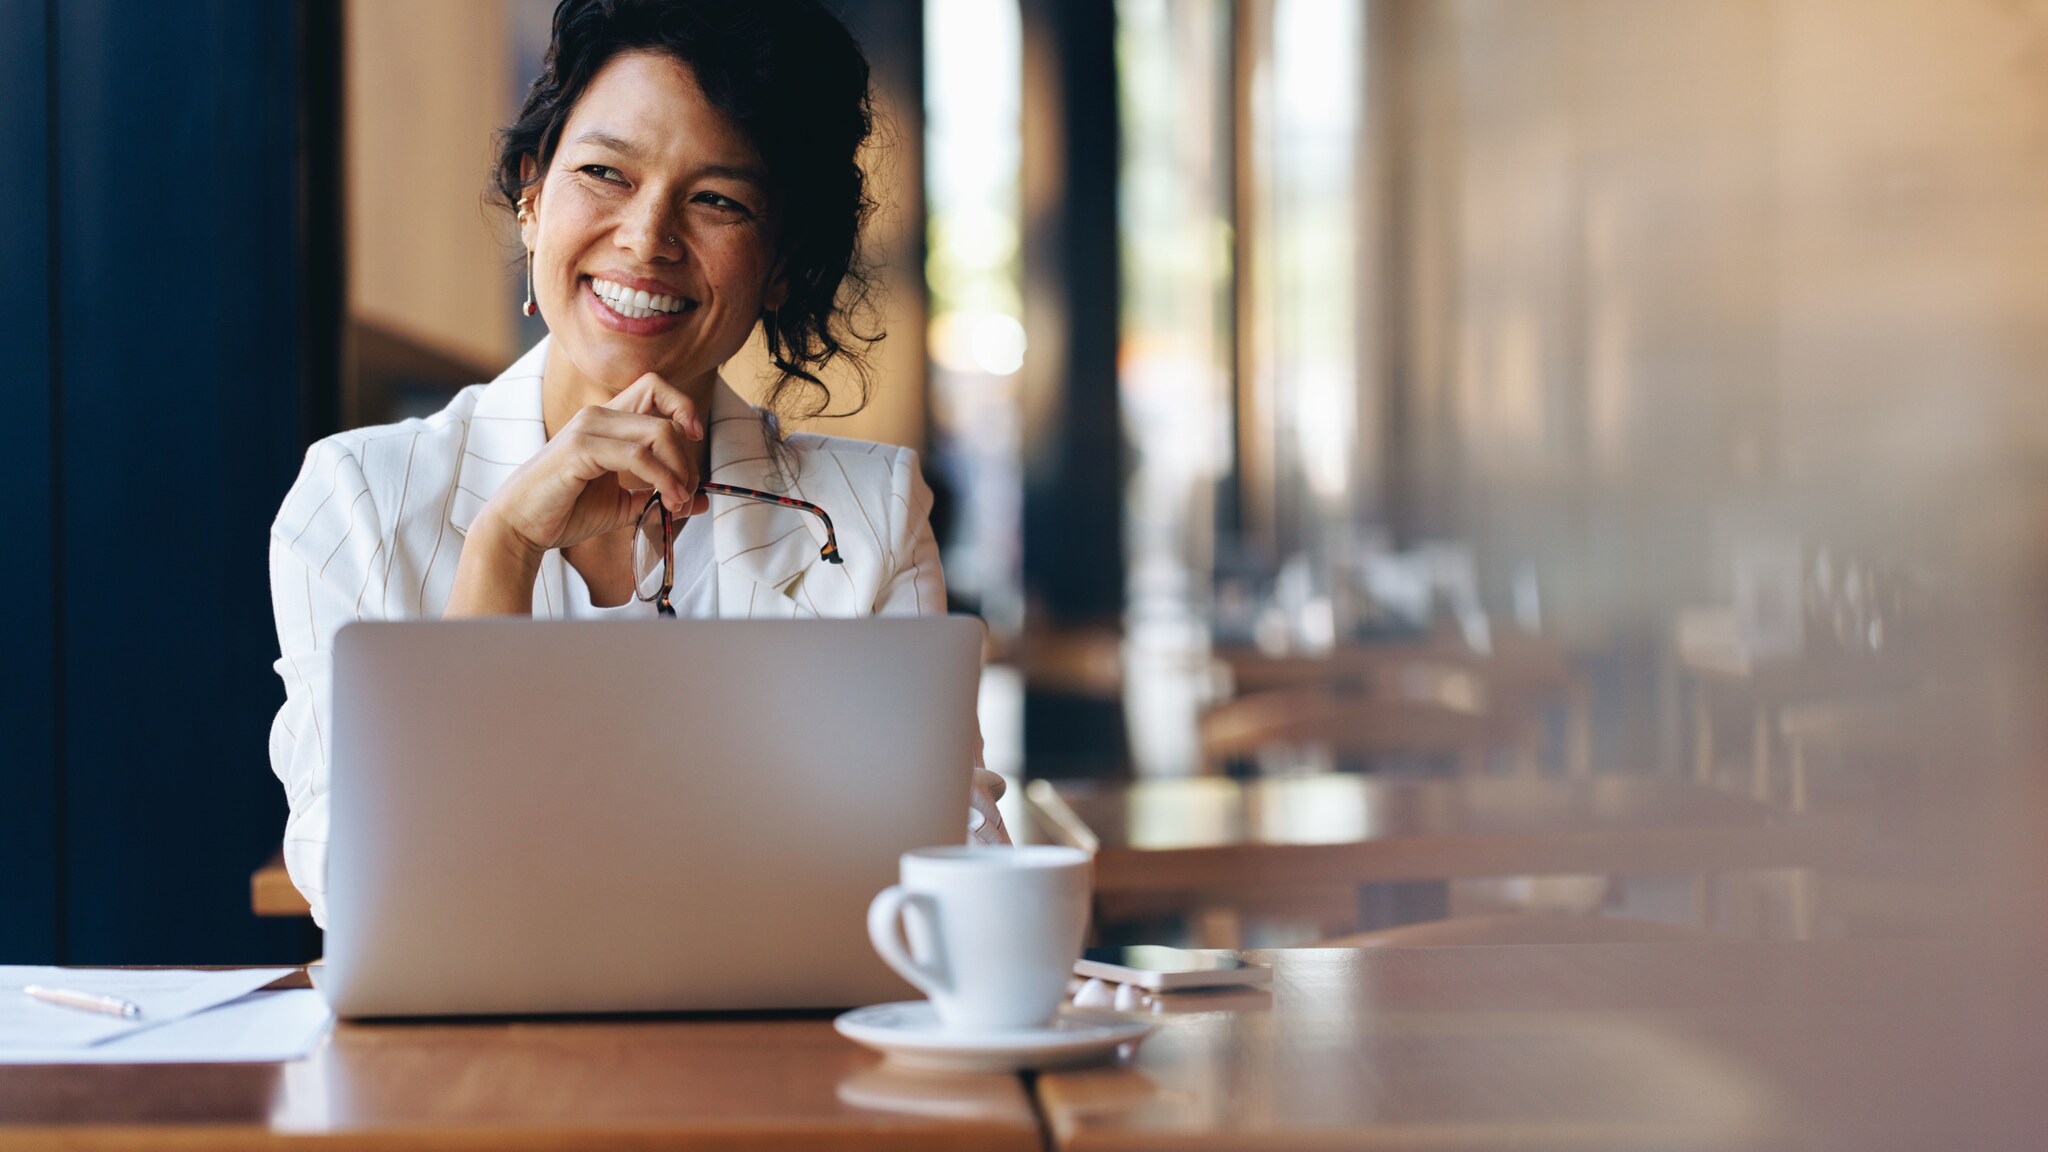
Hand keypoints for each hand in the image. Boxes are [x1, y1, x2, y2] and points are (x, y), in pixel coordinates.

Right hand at [476, 372, 713, 562]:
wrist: (520, 526)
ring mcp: (588, 428)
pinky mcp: (580, 448)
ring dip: (679, 470)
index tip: (696, 439)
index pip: (655, 387)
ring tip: (677, 501)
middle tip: (687, 494)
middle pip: (666, 415)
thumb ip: (658, 496)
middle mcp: (597, 415)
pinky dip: (661, 478)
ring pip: (658, 432)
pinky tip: (666, 500)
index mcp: (607, 420)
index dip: (683, 406)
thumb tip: (701, 499)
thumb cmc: (566, 511)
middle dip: (687, 458)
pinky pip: (638, 455)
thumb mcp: (623, 504)